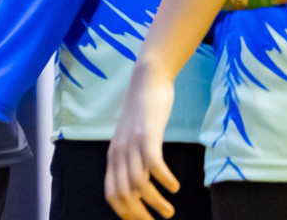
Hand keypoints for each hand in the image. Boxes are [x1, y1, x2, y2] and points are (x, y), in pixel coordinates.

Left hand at [105, 61, 179, 219]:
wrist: (146, 80)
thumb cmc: (142, 112)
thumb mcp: (131, 138)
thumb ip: (131, 159)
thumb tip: (138, 186)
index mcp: (114, 156)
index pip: (111, 193)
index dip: (124, 213)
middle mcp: (119, 152)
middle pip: (124, 194)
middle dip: (140, 215)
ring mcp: (132, 143)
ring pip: (139, 184)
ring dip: (155, 203)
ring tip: (169, 211)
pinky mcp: (147, 134)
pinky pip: (153, 165)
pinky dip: (164, 180)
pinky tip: (174, 186)